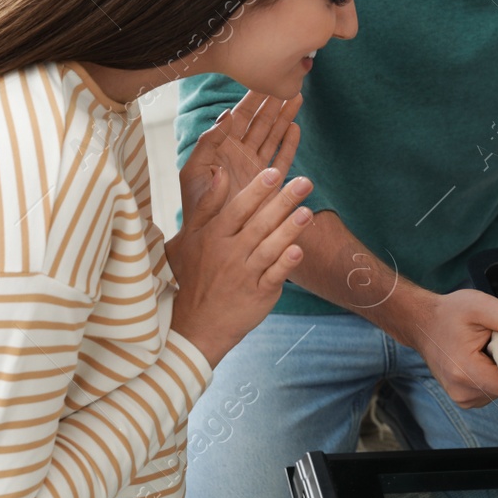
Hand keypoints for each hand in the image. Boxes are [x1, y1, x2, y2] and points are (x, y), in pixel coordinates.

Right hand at [167, 166, 313, 366]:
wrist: (196, 324)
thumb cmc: (194, 275)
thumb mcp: (189, 238)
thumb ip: (208, 205)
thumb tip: (221, 173)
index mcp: (213, 238)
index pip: (238, 209)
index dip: (256, 191)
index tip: (274, 173)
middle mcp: (229, 254)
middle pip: (259, 224)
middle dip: (282, 202)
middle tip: (305, 182)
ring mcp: (244, 275)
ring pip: (269, 248)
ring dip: (289, 230)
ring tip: (307, 212)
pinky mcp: (258, 294)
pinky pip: (274, 276)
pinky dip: (285, 264)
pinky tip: (299, 250)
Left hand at [180, 92, 301, 224]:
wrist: (210, 237)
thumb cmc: (195, 206)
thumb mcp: (193, 171)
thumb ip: (208, 143)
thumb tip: (226, 116)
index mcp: (222, 147)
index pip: (240, 117)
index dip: (253, 99)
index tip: (266, 81)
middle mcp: (240, 154)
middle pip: (261, 122)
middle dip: (274, 103)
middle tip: (288, 83)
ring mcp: (256, 167)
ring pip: (274, 136)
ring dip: (285, 118)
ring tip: (297, 99)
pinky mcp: (268, 183)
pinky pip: (282, 158)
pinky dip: (289, 144)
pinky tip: (296, 129)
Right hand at [409, 289, 497, 408]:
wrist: (421, 322)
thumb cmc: (450, 313)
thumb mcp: (483, 305)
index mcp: (467, 373)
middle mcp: (464, 394)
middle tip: (497, 341)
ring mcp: (463, 399)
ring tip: (486, 348)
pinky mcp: (464, 397)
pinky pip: (490, 389)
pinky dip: (491, 373)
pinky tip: (480, 357)